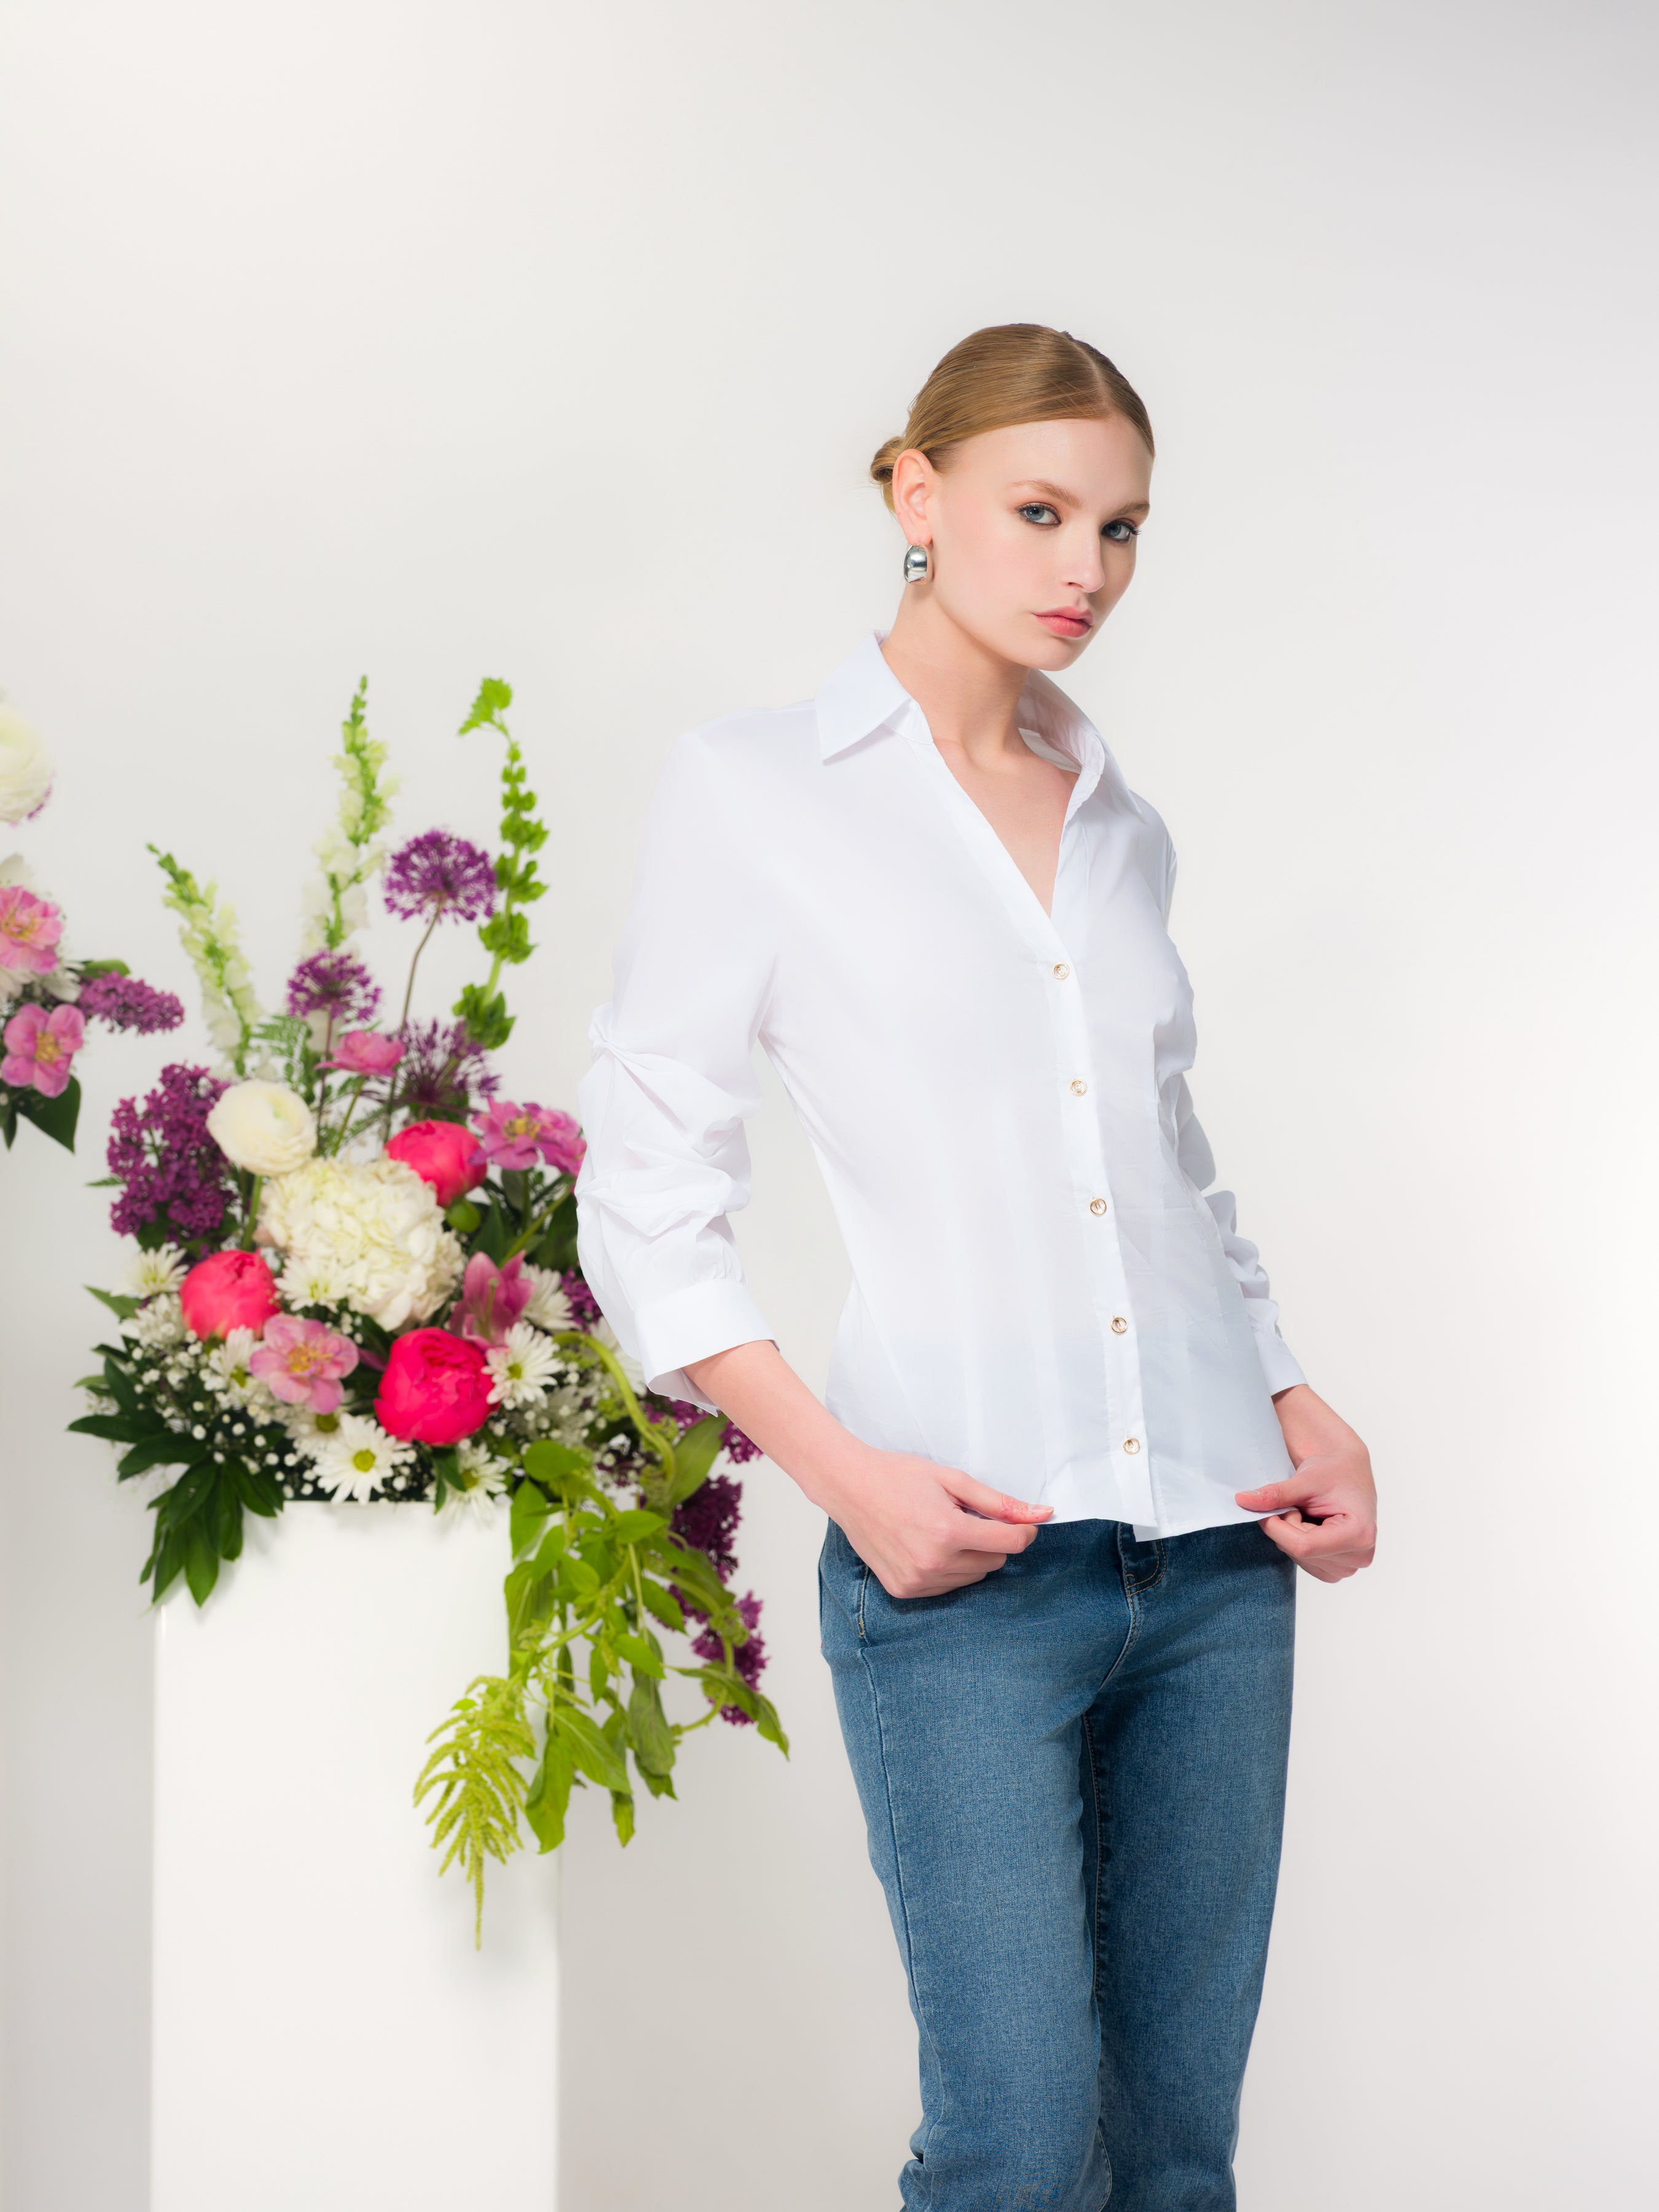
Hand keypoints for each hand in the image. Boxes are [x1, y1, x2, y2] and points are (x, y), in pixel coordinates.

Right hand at [815, 1443, 1052, 1598]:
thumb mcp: (953, 1480)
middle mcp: (933, 1563)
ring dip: (970, 1556)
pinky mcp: (905, 1590)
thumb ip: (999, 1502)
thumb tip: (1042, 1515)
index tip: (1020, 1521)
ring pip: (973, 1577)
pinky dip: (948, 1569)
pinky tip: (928, 1545)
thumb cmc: (899, 1476)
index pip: (1010, 1544)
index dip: (1022, 1530)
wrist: (850, 1487)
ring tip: (942, 1529)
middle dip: (991, 1541)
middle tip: (966, 1516)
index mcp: (948, 1532)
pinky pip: (947, 1587)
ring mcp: (917, 1581)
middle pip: (994, 1562)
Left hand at [1235, 1383, 1375, 1583]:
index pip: (1303, 1546)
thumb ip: (1276, 1494)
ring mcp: (1349, 1567)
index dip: (1277, 1527)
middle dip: (1287, 1528)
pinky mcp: (1337, 1569)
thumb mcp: (1305, 1479)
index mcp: (1359, 1535)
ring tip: (1308, 1512)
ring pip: (1298, 1558)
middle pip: (1300, 1552)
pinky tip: (1311, 1526)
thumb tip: (1242, 1501)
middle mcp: (1359, 1556)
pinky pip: (1304, 1562)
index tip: (1268, 1509)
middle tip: (1297, 1504)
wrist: (1348, 1471)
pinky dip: (1298, 1544)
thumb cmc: (1334, 1471)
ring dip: (1292, 1535)